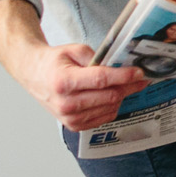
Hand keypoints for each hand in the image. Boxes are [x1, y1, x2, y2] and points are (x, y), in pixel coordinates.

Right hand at [0, 0, 146, 129]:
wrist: (34, 75)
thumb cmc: (53, 62)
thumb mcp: (74, 50)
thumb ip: (97, 57)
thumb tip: (121, 66)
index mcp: (63, 81)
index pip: (101, 80)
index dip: (124, 76)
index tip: (139, 72)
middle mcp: (65, 103)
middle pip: (108, 96)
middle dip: (129, 86)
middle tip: (141, 78)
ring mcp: (69, 118)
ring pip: (109, 108)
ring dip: (121, 96)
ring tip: (125, 85)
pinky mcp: (74, 126)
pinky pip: (104, 118)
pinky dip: (112, 106)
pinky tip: (111, 96)